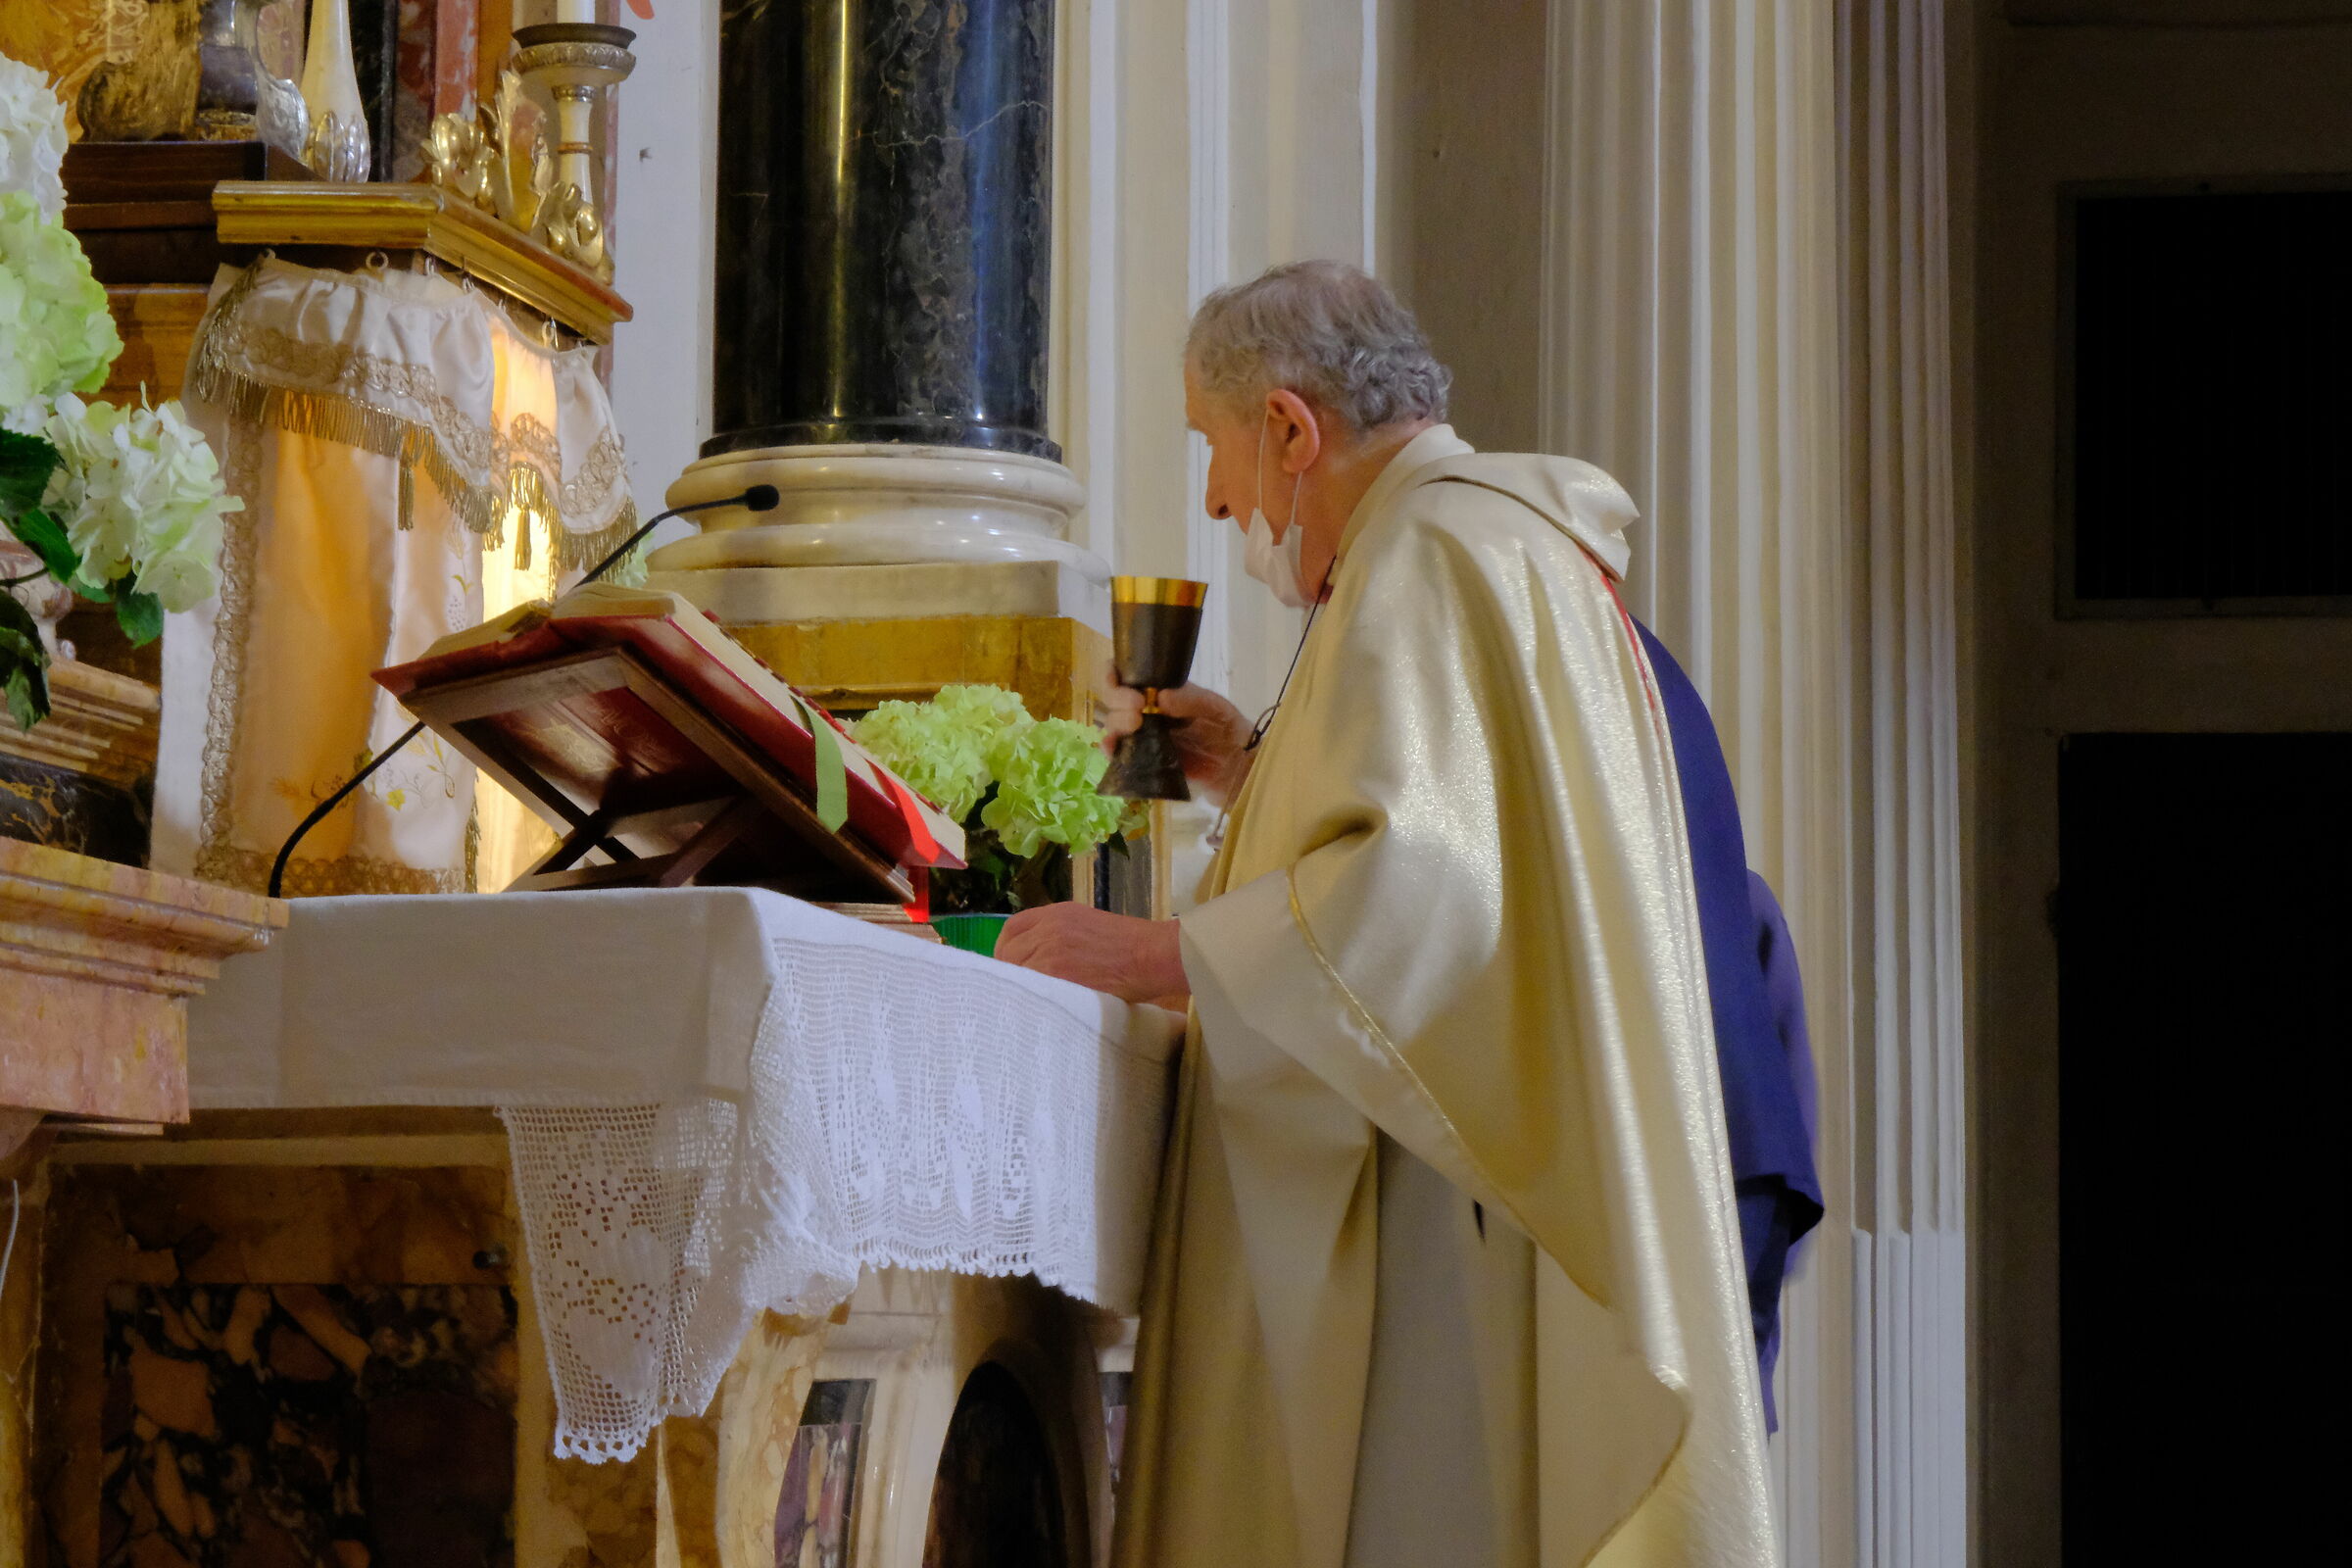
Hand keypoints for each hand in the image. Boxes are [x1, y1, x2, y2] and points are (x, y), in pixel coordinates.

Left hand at [995, 903, 1188, 1003]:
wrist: (1150, 954)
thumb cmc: (1130, 942)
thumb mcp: (1089, 923)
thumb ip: (1059, 933)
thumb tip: (1038, 956)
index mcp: (1056, 914)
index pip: (1012, 929)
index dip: (1005, 948)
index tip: (1009, 965)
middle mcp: (1048, 930)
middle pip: (1009, 954)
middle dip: (1010, 972)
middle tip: (1019, 990)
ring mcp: (1051, 954)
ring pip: (1017, 975)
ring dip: (1021, 989)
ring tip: (1032, 1002)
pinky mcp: (1058, 978)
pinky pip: (1032, 991)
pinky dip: (1033, 1000)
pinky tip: (1041, 1009)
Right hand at [1099, 669, 1254, 802]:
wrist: (1234, 765)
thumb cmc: (1225, 728)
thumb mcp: (1214, 707)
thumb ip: (1190, 700)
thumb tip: (1160, 697)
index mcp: (1159, 690)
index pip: (1126, 674)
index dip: (1114, 673)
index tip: (1124, 681)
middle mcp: (1144, 710)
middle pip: (1113, 698)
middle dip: (1118, 698)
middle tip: (1138, 705)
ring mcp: (1141, 735)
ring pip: (1113, 724)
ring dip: (1117, 722)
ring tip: (1135, 725)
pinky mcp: (1142, 761)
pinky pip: (1119, 754)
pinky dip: (1110, 749)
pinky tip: (1113, 747)